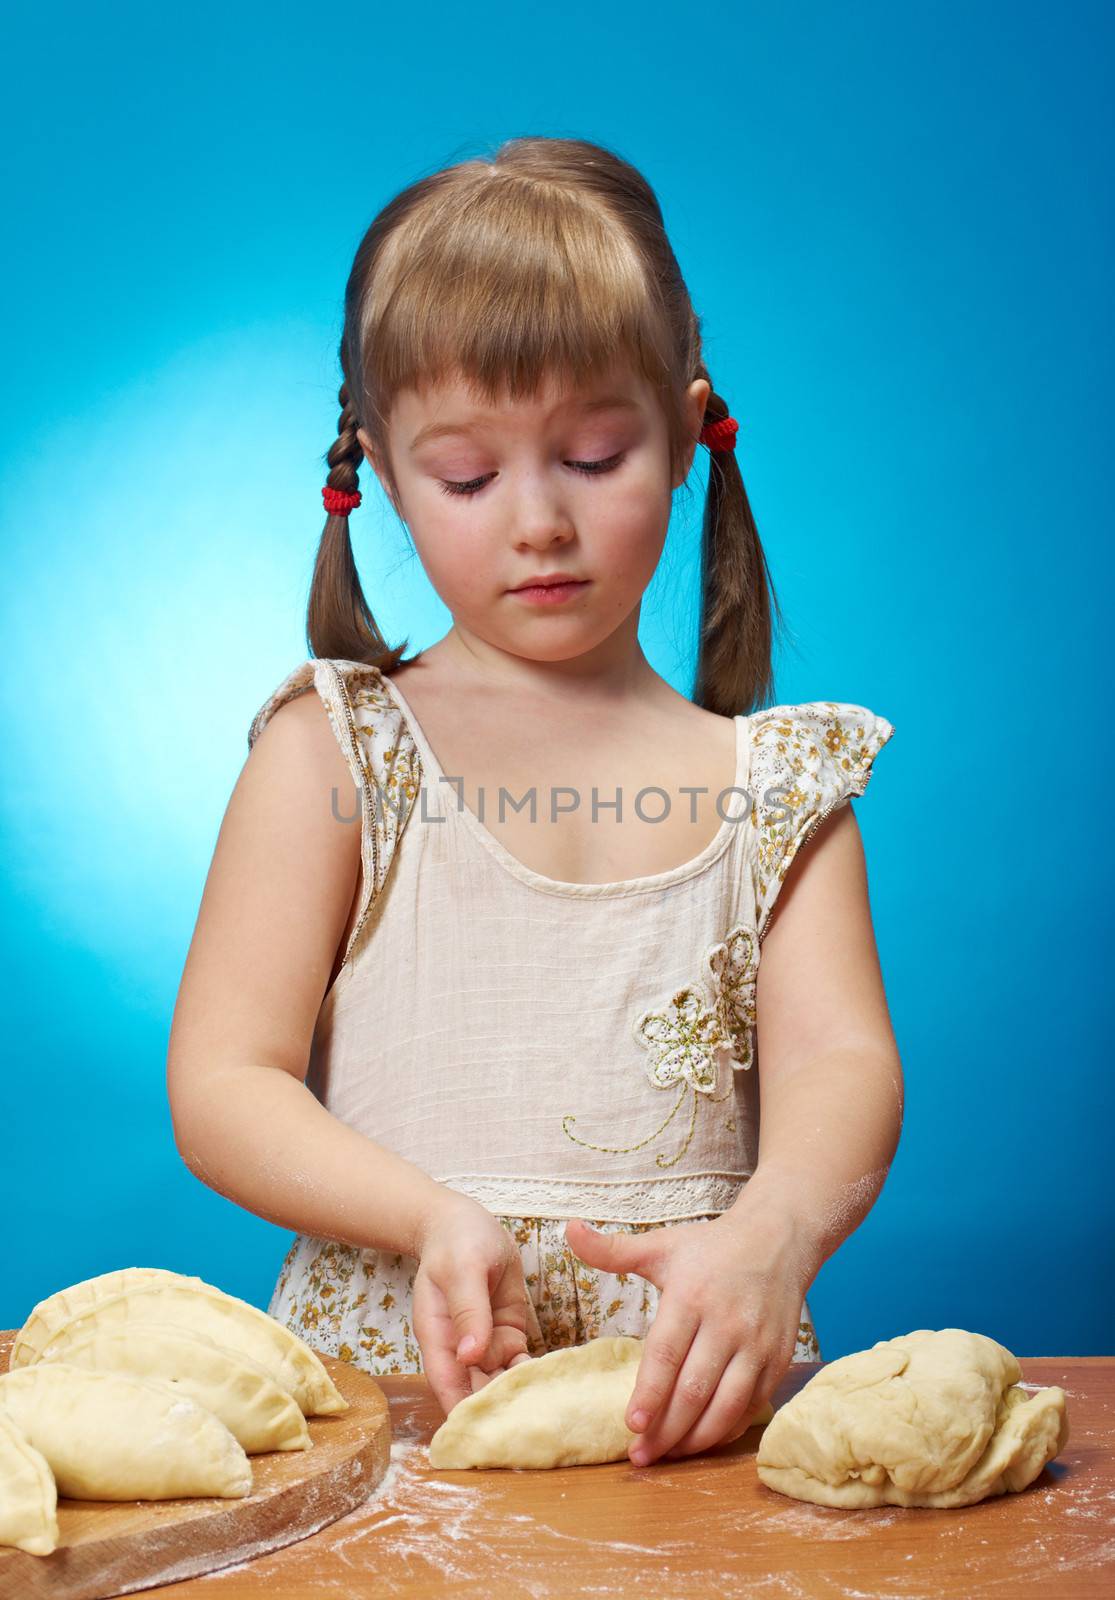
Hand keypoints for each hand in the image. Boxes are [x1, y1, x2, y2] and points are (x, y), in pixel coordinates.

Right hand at [412, 1190, 534, 1415]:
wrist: (466, 1222)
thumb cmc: (456, 1242)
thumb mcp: (462, 1269)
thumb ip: (468, 1310)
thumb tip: (470, 1355)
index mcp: (439, 1336)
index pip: (447, 1384)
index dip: (463, 1413)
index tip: (483, 1440)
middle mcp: (460, 1348)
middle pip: (475, 1391)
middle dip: (498, 1414)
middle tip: (530, 1437)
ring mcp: (485, 1342)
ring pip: (501, 1381)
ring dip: (520, 1398)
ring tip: (549, 1420)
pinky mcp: (507, 1334)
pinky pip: (520, 1363)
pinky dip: (534, 1376)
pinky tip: (555, 1387)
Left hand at [564, 1206, 808, 1465]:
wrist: (777, 1240)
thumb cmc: (710, 1247)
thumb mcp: (661, 1245)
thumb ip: (613, 1250)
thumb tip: (570, 1230)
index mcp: (692, 1295)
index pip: (666, 1353)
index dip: (649, 1393)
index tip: (630, 1425)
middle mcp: (727, 1322)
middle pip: (694, 1389)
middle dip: (666, 1430)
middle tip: (640, 1456)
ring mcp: (757, 1345)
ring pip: (726, 1406)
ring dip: (695, 1439)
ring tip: (667, 1455)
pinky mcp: (778, 1360)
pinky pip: (751, 1407)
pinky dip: (726, 1430)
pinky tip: (701, 1440)